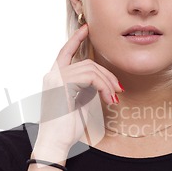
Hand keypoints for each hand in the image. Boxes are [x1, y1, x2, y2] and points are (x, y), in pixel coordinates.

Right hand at [34, 24, 122, 158]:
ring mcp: (55, 78)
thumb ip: (86, 88)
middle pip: (86, 62)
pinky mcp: (62, 84)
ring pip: (90, 68)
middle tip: (118, 89)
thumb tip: (100, 82)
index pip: (65, 52)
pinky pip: (89, 76)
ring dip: (107, 82)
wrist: (55, 142)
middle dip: (106, 74)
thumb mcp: (79, 103)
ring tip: (113, 98)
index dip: (75, 39)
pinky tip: (108, 99)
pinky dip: (103, 86)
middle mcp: (52, 75)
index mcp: (54, 78)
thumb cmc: (66, 127)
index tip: (86, 28)